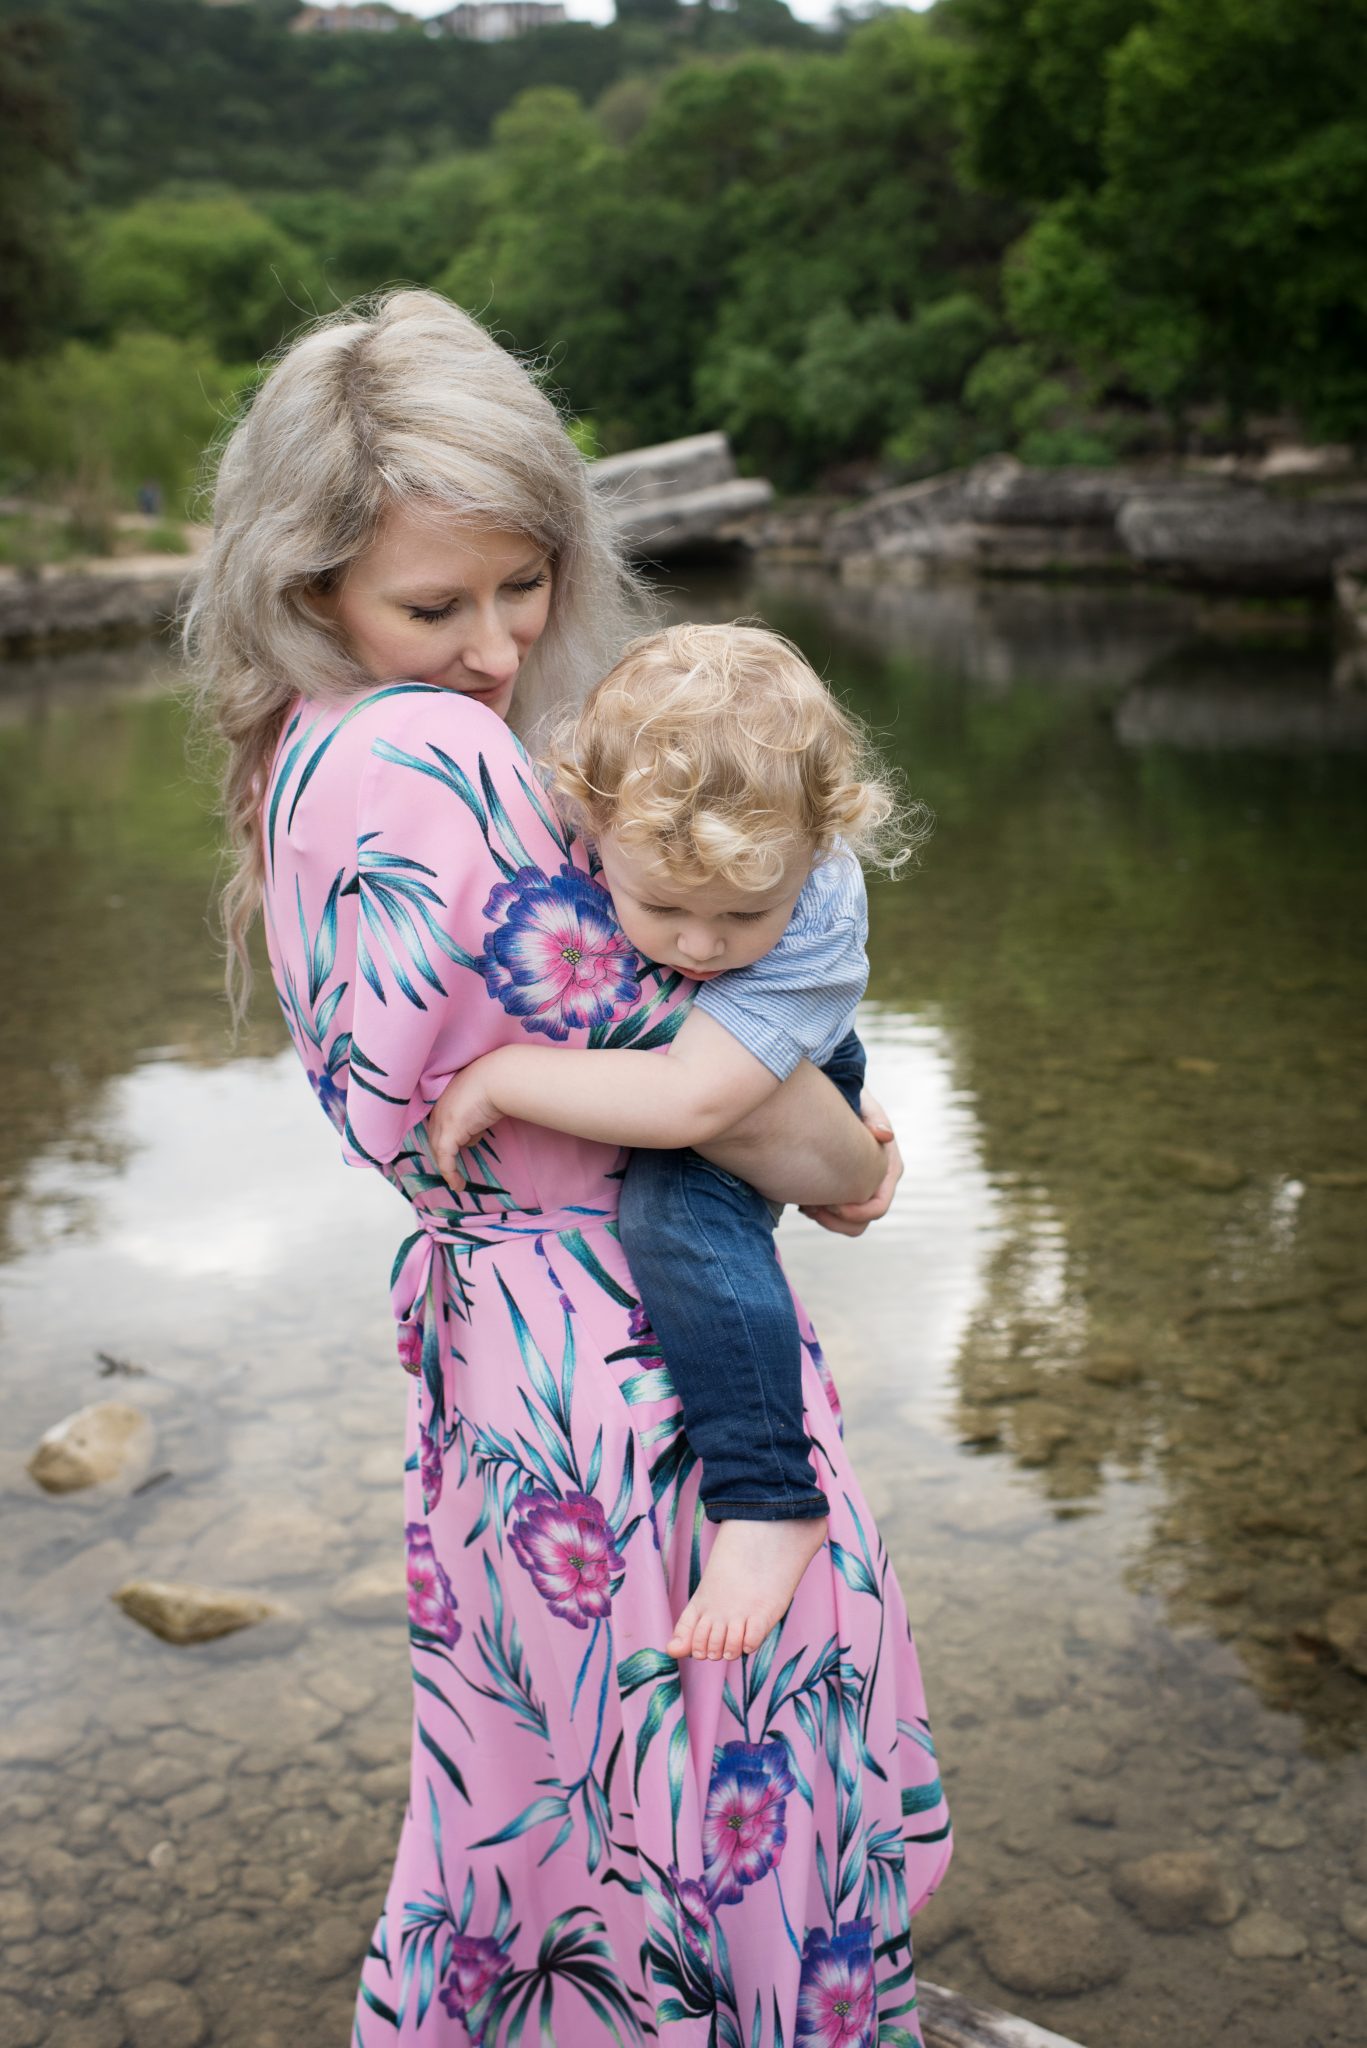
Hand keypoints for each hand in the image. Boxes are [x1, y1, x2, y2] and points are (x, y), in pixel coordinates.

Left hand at [426, 1062, 499, 1187]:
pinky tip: (457, 1185)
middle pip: (434, 1139)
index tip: (453, 1151)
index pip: (438, 1123)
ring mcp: (441, 1120)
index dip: (443, 1139)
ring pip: (439, 1151)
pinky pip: (445, 1159)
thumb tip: (475, 1133)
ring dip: (449, 1167)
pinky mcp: (449, 1133)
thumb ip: (475, 1115)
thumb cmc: (496, 1083)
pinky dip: (450, 1174)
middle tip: (453, 1171)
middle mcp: (438, 1109)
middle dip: (443, 1156)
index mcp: (445, 1097)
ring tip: (458, 1180)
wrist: (498, 1078)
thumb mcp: (482, 1100)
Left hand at [799, 1091, 901, 1237]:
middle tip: (810, 1207)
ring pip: (847, 1224)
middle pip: (860, 1222)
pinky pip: (834, 1216)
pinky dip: (818, 1213)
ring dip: (825, 1220)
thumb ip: (873, 1116)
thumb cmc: (851, 1098)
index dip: (856, 1212)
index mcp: (888, 1167)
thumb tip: (885, 1135)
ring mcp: (861, 1188)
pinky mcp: (844, 1189)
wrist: (835, 1098)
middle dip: (835, 1221)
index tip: (830, 1204)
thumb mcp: (862, 1102)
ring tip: (805, 1205)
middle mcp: (878, 1182)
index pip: (878, 1206)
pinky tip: (802, 1200)